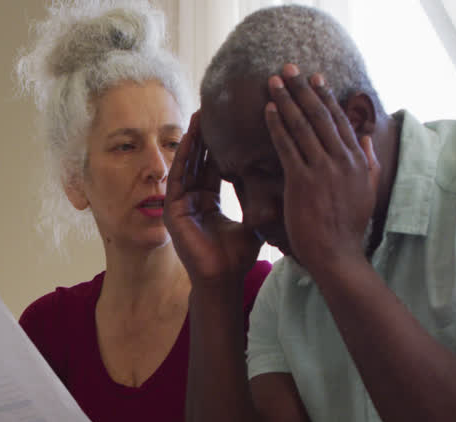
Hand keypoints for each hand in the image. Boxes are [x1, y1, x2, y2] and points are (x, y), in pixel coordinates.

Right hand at [164, 111, 264, 285]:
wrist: (224, 279)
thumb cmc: (238, 256)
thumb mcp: (254, 219)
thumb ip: (261, 199)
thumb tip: (283, 179)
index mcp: (209, 202)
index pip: (214, 166)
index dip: (221, 144)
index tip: (230, 121)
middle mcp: (193, 200)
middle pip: (198, 161)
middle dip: (205, 135)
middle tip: (213, 107)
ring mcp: (180, 205)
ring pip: (187, 164)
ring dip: (193, 140)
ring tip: (200, 114)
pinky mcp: (172, 211)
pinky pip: (178, 177)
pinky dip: (183, 157)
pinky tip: (190, 137)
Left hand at [263, 65, 379, 276]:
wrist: (337, 254)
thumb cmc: (349, 227)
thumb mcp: (367, 191)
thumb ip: (368, 162)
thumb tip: (365, 138)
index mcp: (357, 160)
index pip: (341, 120)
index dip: (326, 97)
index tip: (316, 79)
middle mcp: (342, 159)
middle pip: (320, 116)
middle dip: (303, 90)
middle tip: (290, 69)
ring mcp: (323, 169)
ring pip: (302, 126)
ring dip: (286, 100)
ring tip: (274, 82)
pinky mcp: (303, 181)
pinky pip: (287, 145)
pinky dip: (277, 125)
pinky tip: (269, 110)